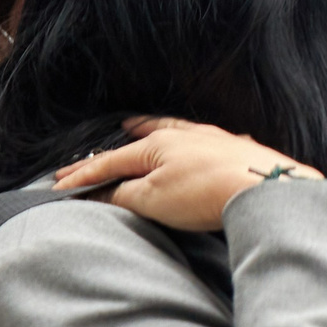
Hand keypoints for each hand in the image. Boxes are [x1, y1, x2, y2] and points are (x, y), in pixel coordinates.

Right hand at [52, 117, 322, 231]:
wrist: (266, 188)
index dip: (83, 177)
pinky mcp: (239, 150)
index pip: (110, 163)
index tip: (59, 186)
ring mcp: (213, 140)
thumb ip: (123, 194)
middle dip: (109, 153)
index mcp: (156, 145)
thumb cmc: (206, 193)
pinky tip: (194, 138)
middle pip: (138, 142)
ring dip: (148, 131)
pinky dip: (188, 138)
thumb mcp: (153, 199)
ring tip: (133, 127)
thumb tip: (101, 192)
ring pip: (172, 131)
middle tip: (82, 160)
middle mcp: (183, 135)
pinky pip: (204, 139)